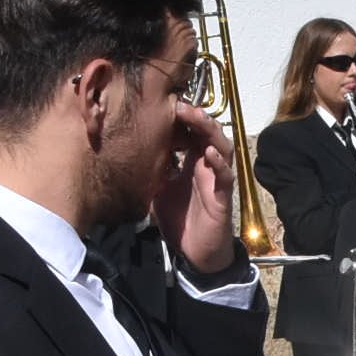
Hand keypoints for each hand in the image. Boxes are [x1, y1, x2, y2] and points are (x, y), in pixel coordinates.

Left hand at [158, 99, 240, 271]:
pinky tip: (209, 153)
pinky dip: (219, 163)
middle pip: (207, 133)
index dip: (181, 118)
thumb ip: (153, 169)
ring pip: (221, 147)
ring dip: (210, 131)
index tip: (164, 102)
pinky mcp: (223, 197)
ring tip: (196, 117)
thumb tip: (130, 150)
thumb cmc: (179, 220)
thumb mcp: (158, 189)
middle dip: (195, 116)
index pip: (190, 132)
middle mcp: (207, 166)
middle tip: (178, 102)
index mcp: (192, 163)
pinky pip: (226, 176)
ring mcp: (217, 180)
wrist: (194, 253)